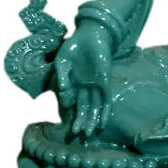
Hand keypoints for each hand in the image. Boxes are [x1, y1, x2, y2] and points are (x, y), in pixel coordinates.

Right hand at [55, 20, 112, 137]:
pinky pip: (106, 98)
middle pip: (84, 107)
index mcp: (74, 82)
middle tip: (77, 133)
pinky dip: (105, 111)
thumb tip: (61, 89)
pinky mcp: (105, 80)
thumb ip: (62, 74)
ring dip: (91, 119)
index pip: (71, 101)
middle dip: (81, 120)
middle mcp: (85, 85)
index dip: (69, 111)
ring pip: (94, 106)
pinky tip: (103, 123)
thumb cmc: (75, 46)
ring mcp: (95, 84)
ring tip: (88, 133)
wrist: (91, 34)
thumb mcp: (63, 60)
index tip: (66, 118)